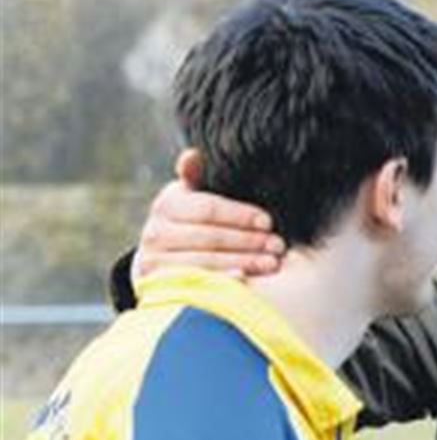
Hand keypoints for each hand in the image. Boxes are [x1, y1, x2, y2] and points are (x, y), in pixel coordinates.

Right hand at [132, 149, 285, 282]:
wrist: (161, 261)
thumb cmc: (190, 223)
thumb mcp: (191, 198)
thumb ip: (196, 177)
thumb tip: (193, 155)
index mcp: (167, 204)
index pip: (208, 208)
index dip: (240, 215)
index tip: (268, 221)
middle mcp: (156, 231)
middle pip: (210, 237)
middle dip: (249, 241)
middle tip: (278, 245)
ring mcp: (155, 260)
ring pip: (206, 261)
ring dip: (243, 261)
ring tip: (272, 263)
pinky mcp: (159, 285)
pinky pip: (197, 283)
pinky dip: (223, 281)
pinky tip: (246, 280)